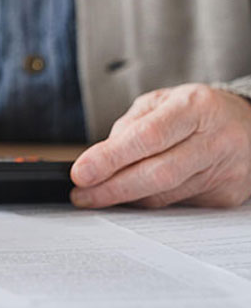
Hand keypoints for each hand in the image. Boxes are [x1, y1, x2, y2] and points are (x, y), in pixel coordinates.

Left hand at [71, 84, 250, 208]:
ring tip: (98, 195)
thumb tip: (99, 159)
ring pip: (165, 194)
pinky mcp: (226, 196)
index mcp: (194, 107)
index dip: (110, 158)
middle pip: (157, 173)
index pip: (147, 137)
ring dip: (126, 198)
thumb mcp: (162, 102)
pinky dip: (150, 201)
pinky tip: (134, 195)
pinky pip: (176, 205)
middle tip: (81, 195)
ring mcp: (225, 171)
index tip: (81, 172)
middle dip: (112, 188)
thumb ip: (130, 126)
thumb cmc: (197, 111)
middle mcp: (214, 139)